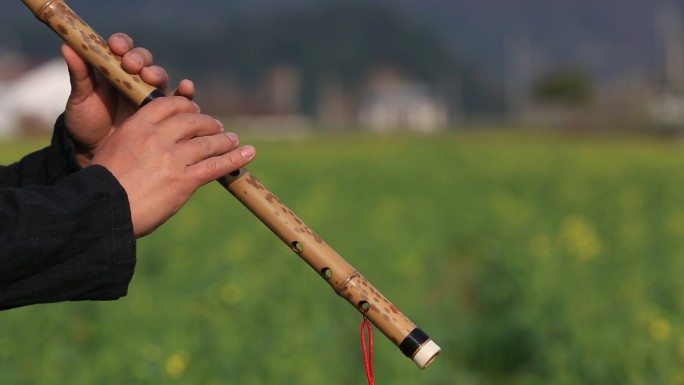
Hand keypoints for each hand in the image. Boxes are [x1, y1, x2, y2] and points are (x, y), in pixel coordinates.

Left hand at [62, 33, 193, 166]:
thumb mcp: (79, 99)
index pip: (122, 48)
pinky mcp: (163, 113)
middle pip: (144, 60)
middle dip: (141, 60)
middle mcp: (134, 78)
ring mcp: (149, 94)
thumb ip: (79, 74)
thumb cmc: (85, 122)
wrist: (95, 152)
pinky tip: (187, 89)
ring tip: (153, 80)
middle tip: (133, 67)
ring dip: (159, 74)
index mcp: (113, 69)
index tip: (117, 48)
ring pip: (160, 77)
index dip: (122, 44)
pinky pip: (178, 100)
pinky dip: (185, 92)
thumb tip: (67, 46)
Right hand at [90, 96, 255, 236]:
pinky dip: (235, 158)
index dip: (185, 106)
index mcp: (137, 126)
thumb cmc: (102, 186)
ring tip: (232, 139)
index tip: (193, 111)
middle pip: (192, 121)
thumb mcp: (112, 150)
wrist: (100, 211)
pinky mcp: (184, 180)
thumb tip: (152, 142)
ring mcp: (172, 158)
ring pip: (207, 142)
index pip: (169, 105)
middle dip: (207, 123)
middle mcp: (157, 137)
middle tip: (215, 127)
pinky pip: (216, 165)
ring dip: (224, 140)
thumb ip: (135, 140)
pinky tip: (248, 153)